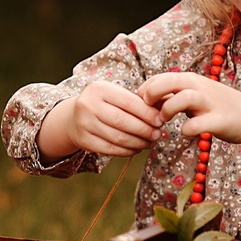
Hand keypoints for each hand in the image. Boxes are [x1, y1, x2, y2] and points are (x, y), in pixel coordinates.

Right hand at [38, 81, 164, 158]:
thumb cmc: (103, 104)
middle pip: (123, 122)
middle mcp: (88, 105)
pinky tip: (137, 148)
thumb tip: (167, 103)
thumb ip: (138, 100)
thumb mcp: (115, 94)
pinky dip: (127, 151)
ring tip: (151, 142)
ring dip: (138, 143)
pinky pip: (110, 150)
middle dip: (145, 130)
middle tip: (158, 134)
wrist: (72, 118)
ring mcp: (84, 124)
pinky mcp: (84, 141)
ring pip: (118, 138)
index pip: (128, 102)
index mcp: (99, 89)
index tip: (161, 120)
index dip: (147, 113)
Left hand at [139, 71, 240, 196]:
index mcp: (190, 80)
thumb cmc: (215, 107)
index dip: (145, 90)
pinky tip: (185, 131)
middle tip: (149, 109)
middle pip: (170, 81)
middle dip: (153, 94)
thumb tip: (146, 99)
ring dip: (169, 108)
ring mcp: (210, 103)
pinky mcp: (219, 120)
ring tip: (164, 120)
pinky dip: (187, 129)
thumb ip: (172, 95)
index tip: (142, 105)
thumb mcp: (193, 96)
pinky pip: (199, 124)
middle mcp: (200, 87)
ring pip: (184, 97)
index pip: (160, 77)